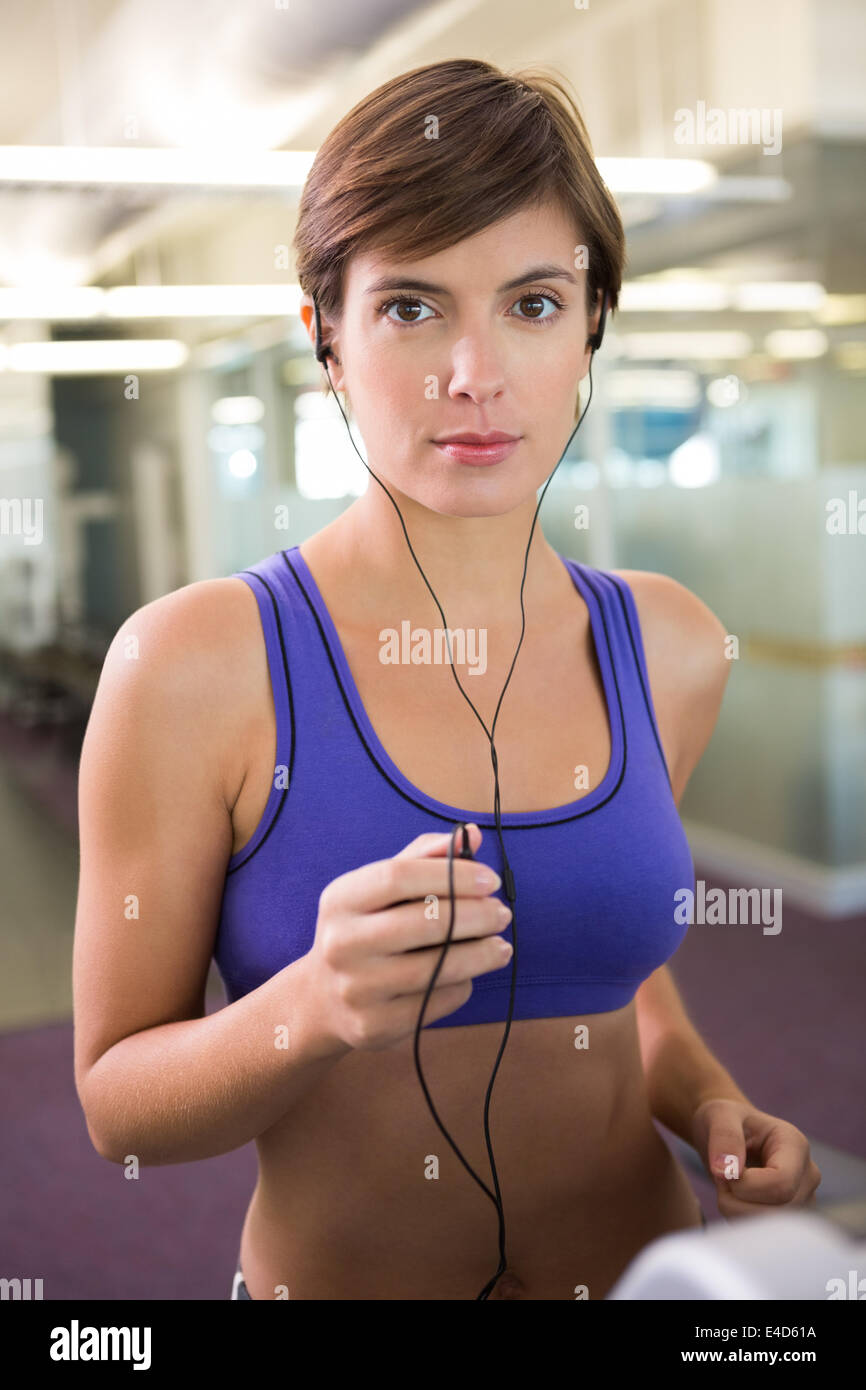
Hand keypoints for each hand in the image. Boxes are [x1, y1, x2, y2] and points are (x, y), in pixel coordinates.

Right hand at [305, 826, 511, 1051]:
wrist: (323, 999)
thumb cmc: (366, 929)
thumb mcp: (380, 889)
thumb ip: (425, 857)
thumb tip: (472, 835)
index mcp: (341, 899)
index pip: (398, 876)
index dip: (452, 875)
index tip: (490, 880)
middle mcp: (342, 943)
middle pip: (424, 922)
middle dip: (476, 915)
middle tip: (502, 913)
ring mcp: (356, 989)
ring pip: (436, 968)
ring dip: (481, 954)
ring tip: (501, 946)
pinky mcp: (374, 1026)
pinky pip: (436, 1001)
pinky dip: (462, 985)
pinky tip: (468, 974)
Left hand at [690, 1098, 821, 1218]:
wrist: (729, 1134)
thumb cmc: (727, 1120)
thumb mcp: (719, 1115)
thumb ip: (724, 1137)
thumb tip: (726, 1171)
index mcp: (796, 1145)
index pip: (781, 1184)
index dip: (746, 1186)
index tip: (724, 1171)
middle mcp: (807, 1175)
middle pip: (776, 1211)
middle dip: (736, 1201)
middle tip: (720, 1179)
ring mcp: (803, 1199)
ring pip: (770, 1227)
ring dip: (736, 1212)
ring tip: (727, 1187)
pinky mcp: (791, 1217)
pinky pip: (764, 1234)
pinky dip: (740, 1221)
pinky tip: (735, 1200)